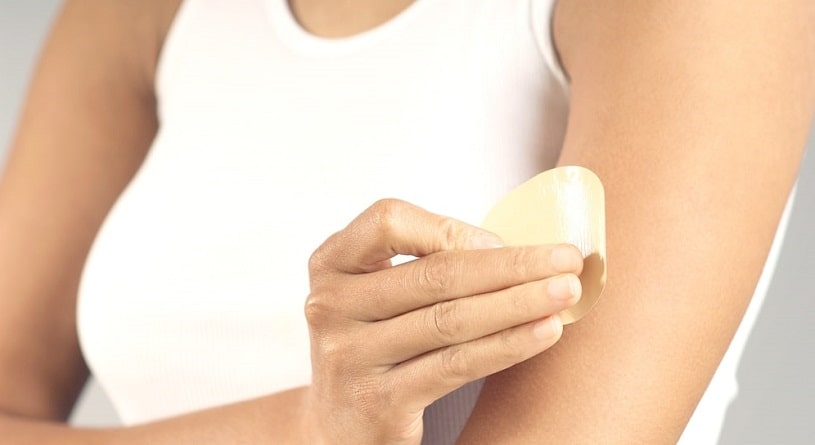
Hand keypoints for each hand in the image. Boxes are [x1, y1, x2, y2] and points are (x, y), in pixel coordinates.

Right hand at [302, 199, 582, 444]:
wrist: (341, 425)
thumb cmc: (375, 344)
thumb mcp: (380, 295)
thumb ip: (426, 265)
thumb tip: (515, 252)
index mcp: (331, 263)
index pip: (388, 221)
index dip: (449, 227)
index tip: (499, 241)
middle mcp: (329, 305)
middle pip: (433, 274)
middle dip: (511, 265)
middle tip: (567, 259)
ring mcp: (348, 355)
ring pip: (450, 319)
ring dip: (518, 302)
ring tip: (565, 293)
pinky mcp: (377, 400)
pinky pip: (455, 364)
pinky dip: (506, 345)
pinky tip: (543, 331)